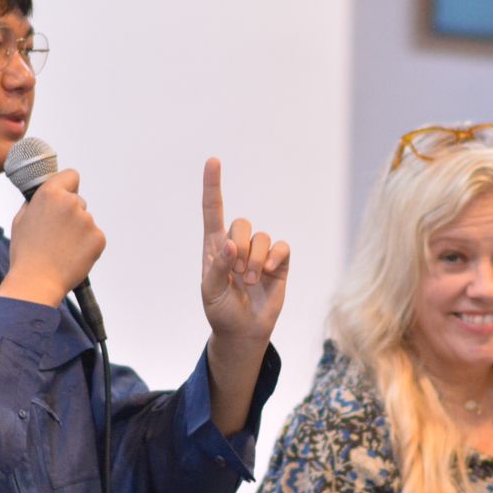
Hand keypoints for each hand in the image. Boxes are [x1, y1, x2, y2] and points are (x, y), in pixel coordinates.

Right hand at [0, 169, 105, 307]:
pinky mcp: (99, 238)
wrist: (37, 282)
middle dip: (70, 214)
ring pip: (86, 221)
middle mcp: (72, 203)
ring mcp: (87, 221)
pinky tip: (71, 256)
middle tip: (55, 235)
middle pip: (78, 201)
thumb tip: (47, 193)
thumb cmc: (25, 253)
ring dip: (78, 231)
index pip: (71, 175)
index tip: (65, 195)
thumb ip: (36, 201)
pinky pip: (94, 237)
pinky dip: (86, 246)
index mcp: (51, 194)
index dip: (67, 185)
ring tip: (60, 249)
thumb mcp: (21, 219)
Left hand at [201, 157, 290, 347]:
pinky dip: (274, 258)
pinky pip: (281, 247)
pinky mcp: (278, 263)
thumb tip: (230, 245)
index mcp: (215, 247)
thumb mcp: (211, 292)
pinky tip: (267, 274)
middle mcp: (237, 245)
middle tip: (237, 273)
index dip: (213, 185)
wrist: (243, 331)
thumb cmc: (221, 311)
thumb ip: (218, 267)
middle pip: (241, 223)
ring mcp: (259, 253)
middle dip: (240, 247)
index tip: (213, 161)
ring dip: (256, 259)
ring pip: (262, 237)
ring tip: (251, 281)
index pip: (213, 211)